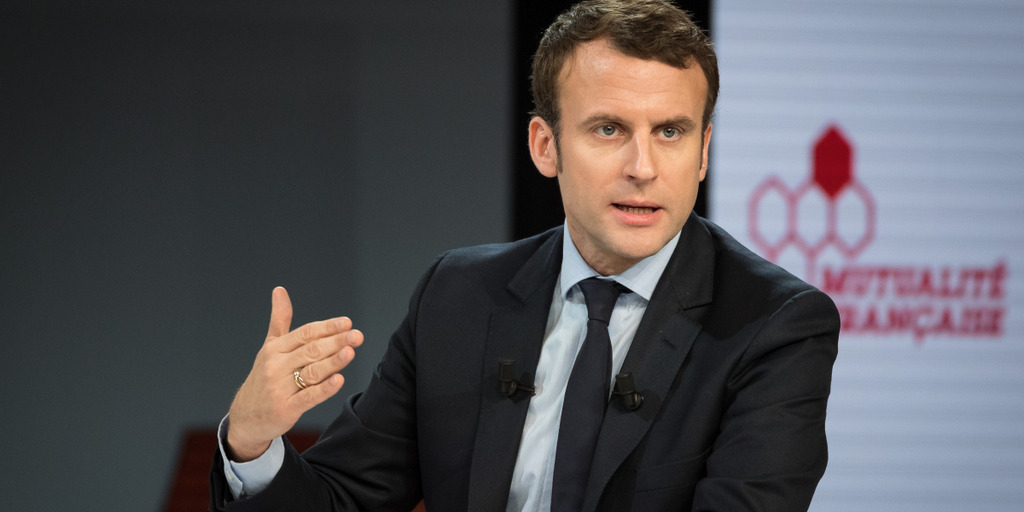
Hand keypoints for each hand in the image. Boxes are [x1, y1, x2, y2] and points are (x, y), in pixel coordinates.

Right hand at [225, 286, 363, 460]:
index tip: (347, 322)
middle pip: (310, 350)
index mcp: (275, 349)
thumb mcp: (269, 347)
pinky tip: (339, 380)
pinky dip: (324, 389)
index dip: (327, 327)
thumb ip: (279, 320)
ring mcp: (280, 388)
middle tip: (357, 335)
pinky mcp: (286, 408)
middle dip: (335, 342)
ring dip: (332, 362)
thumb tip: (280, 289)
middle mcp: (276, 366)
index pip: (305, 334)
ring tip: (350, 352)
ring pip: (311, 372)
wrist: (245, 417)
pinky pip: (308, 397)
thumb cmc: (263, 379)